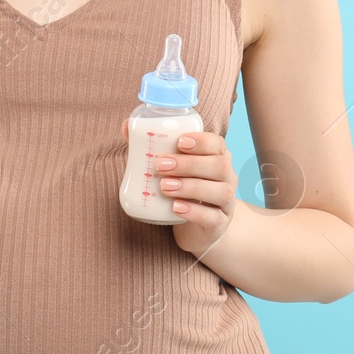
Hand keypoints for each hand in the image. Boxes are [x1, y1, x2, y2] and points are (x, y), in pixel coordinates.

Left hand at [122, 120, 236, 257]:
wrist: (196, 227)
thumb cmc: (183, 189)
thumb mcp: (172, 169)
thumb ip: (152, 148)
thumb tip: (126, 126)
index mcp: (217, 158)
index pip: (217, 144)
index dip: (201, 141)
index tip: (179, 142)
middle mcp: (228, 178)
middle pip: (219, 166)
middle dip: (190, 164)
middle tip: (161, 165)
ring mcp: (226, 203)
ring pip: (221, 192)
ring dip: (192, 187)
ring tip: (165, 186)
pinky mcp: (220, 224)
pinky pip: (214, 218)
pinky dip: (195, 212)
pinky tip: (176, 207)